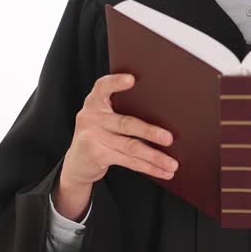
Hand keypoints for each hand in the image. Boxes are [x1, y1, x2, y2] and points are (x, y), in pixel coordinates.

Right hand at [56, 73, 177, 220]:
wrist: (77, 162)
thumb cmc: (100, 134)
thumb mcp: (105, 118)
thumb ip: (122, 112)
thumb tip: (164, 118)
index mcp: (95, 101)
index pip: (103, 86)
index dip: (116, 82)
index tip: (131, 79)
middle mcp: (91, 116)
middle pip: (125, 123)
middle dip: (149, 132)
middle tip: (169, 138)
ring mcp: (92, 137)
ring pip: (130, 146)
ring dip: (154, 157)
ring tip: (172, 164)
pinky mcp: (97, 155)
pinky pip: (128, 161)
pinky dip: (148, 168)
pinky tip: (163, 171)